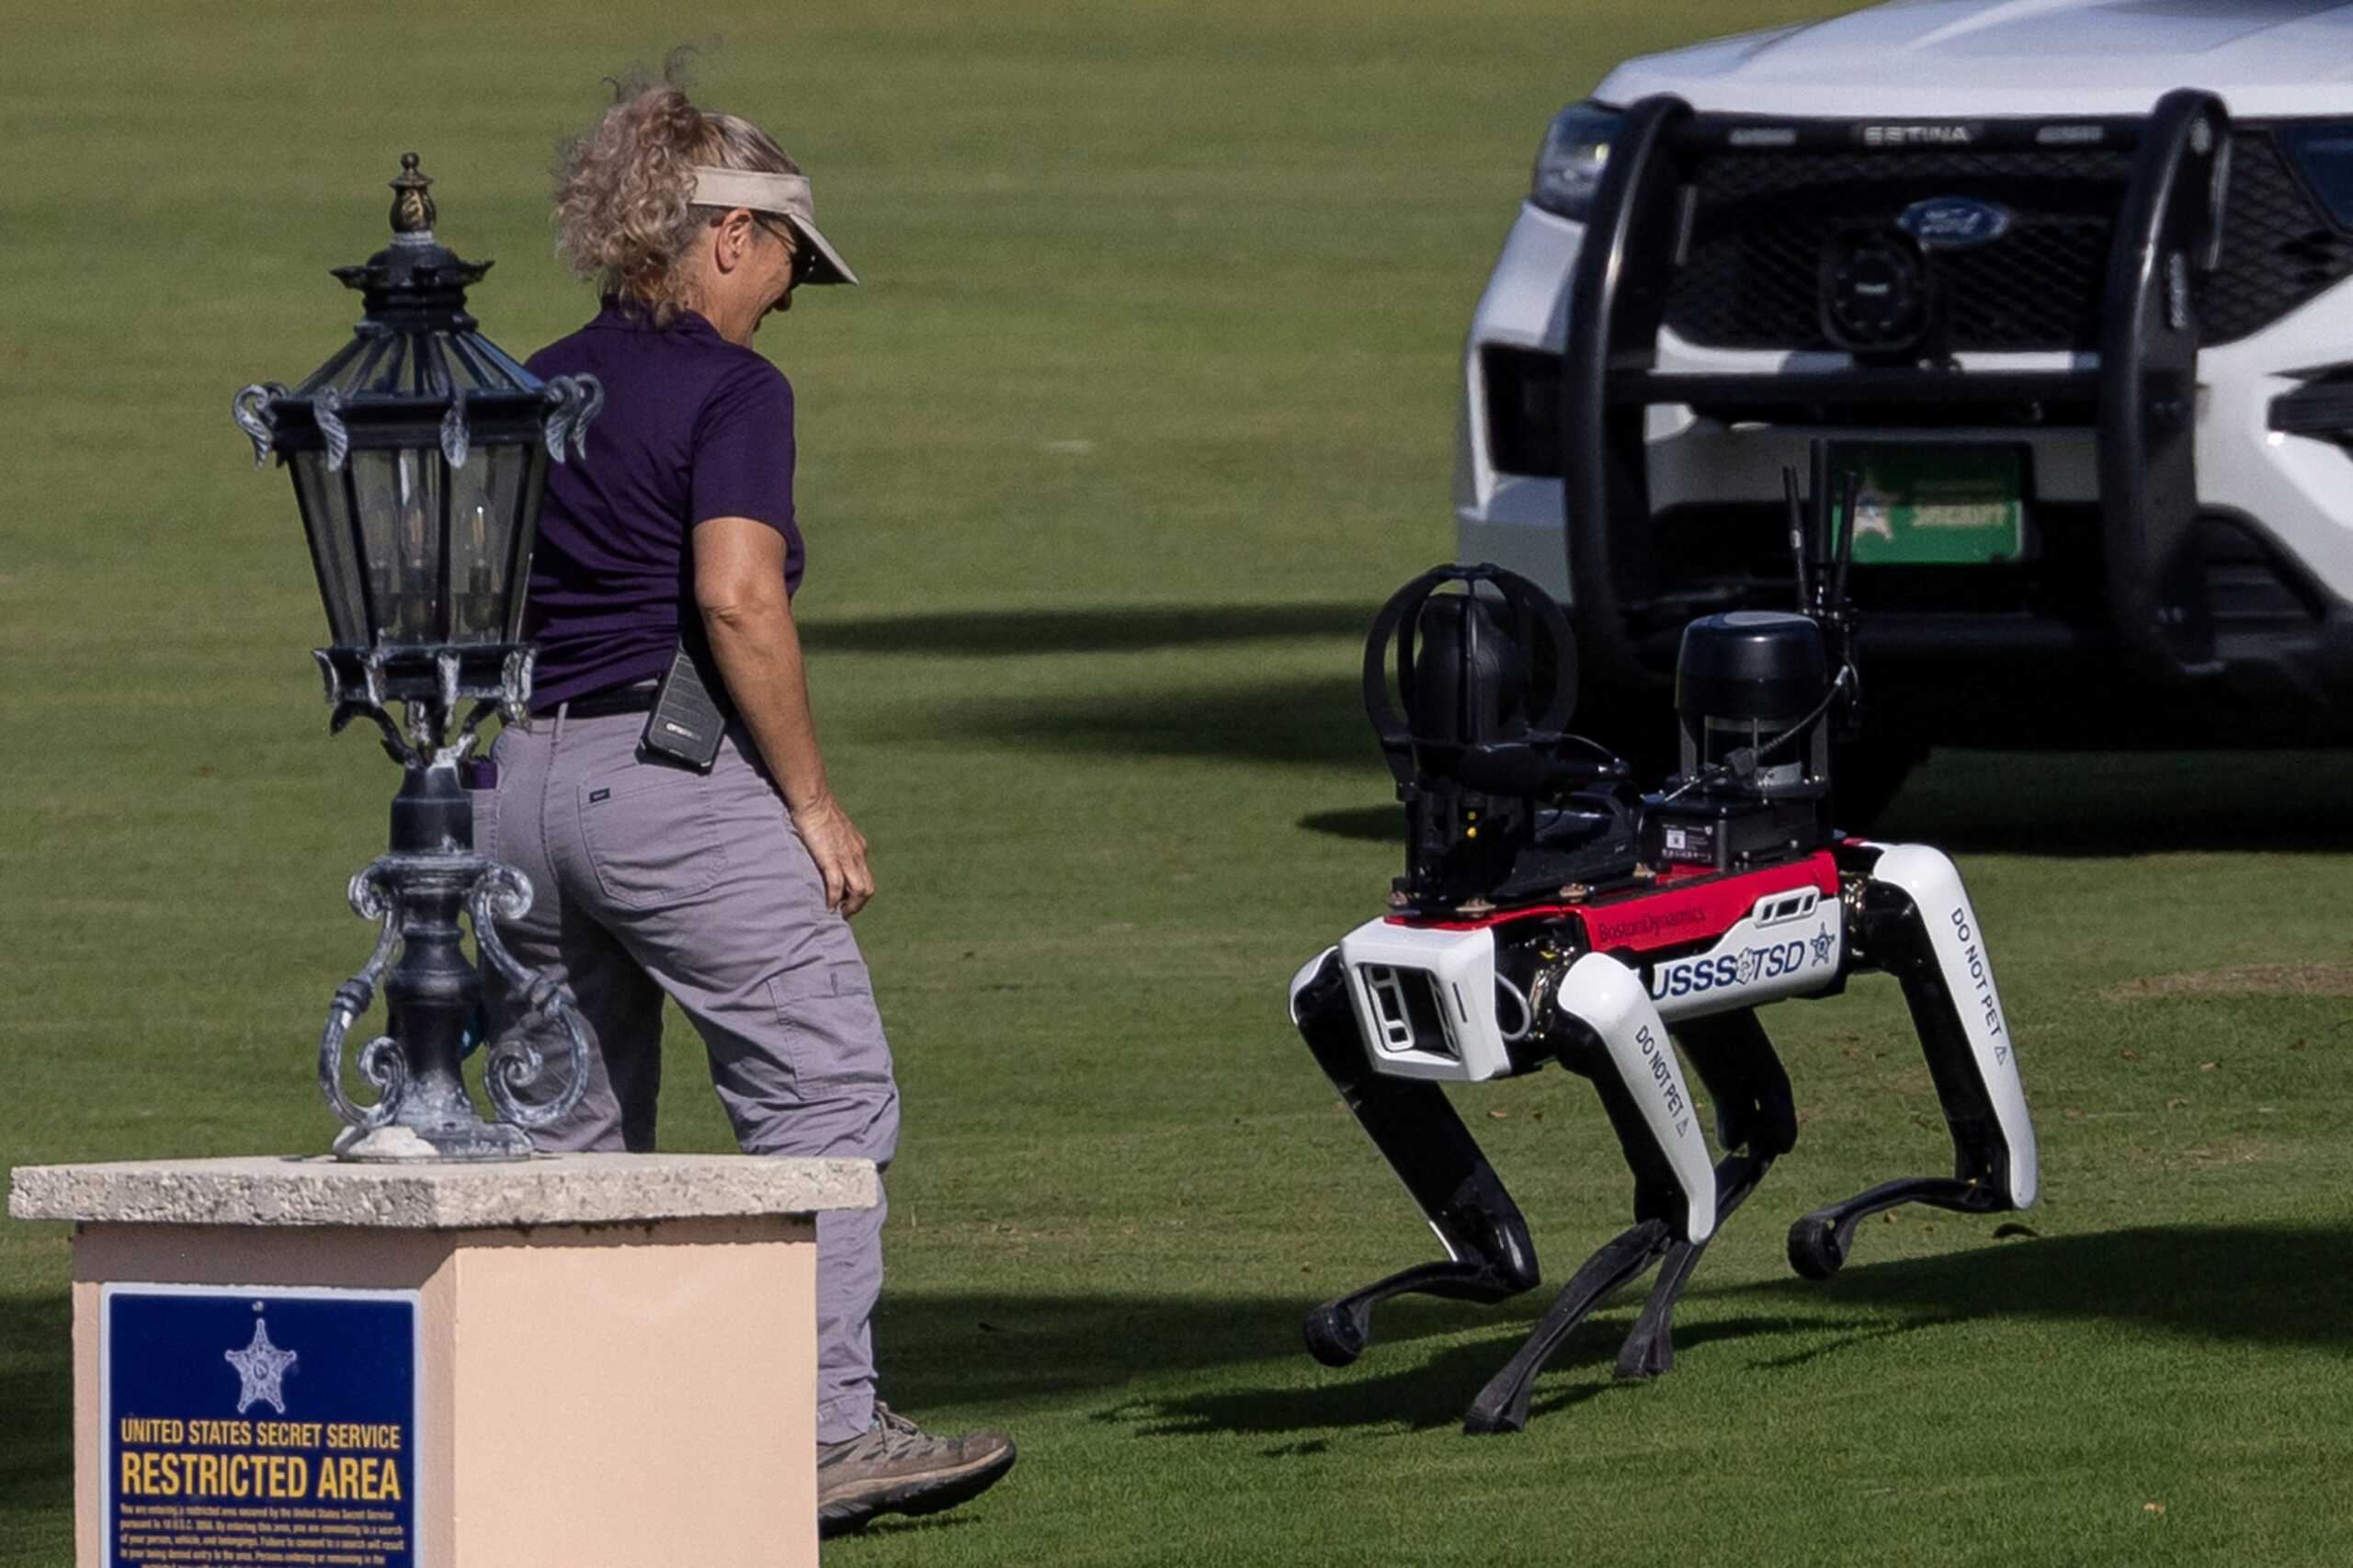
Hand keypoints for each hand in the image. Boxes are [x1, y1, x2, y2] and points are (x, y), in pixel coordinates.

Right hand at [790, 793, 873, 916]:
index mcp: (859, 847)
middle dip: (857, 905)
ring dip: (850, 907)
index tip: (846, 902)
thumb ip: (836, 844)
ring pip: (859, 891)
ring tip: (837, 914)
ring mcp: (846, 857)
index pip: (866, 877)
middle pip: (868, 889)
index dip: (857, 894)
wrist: (813, 799)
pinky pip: (838, 886)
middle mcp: (858, 854)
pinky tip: (827, 906)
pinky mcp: (831, 858)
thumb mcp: (835, 830)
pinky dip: (834, 899)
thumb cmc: (818, 811)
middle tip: (843, 914)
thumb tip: (828, 853)